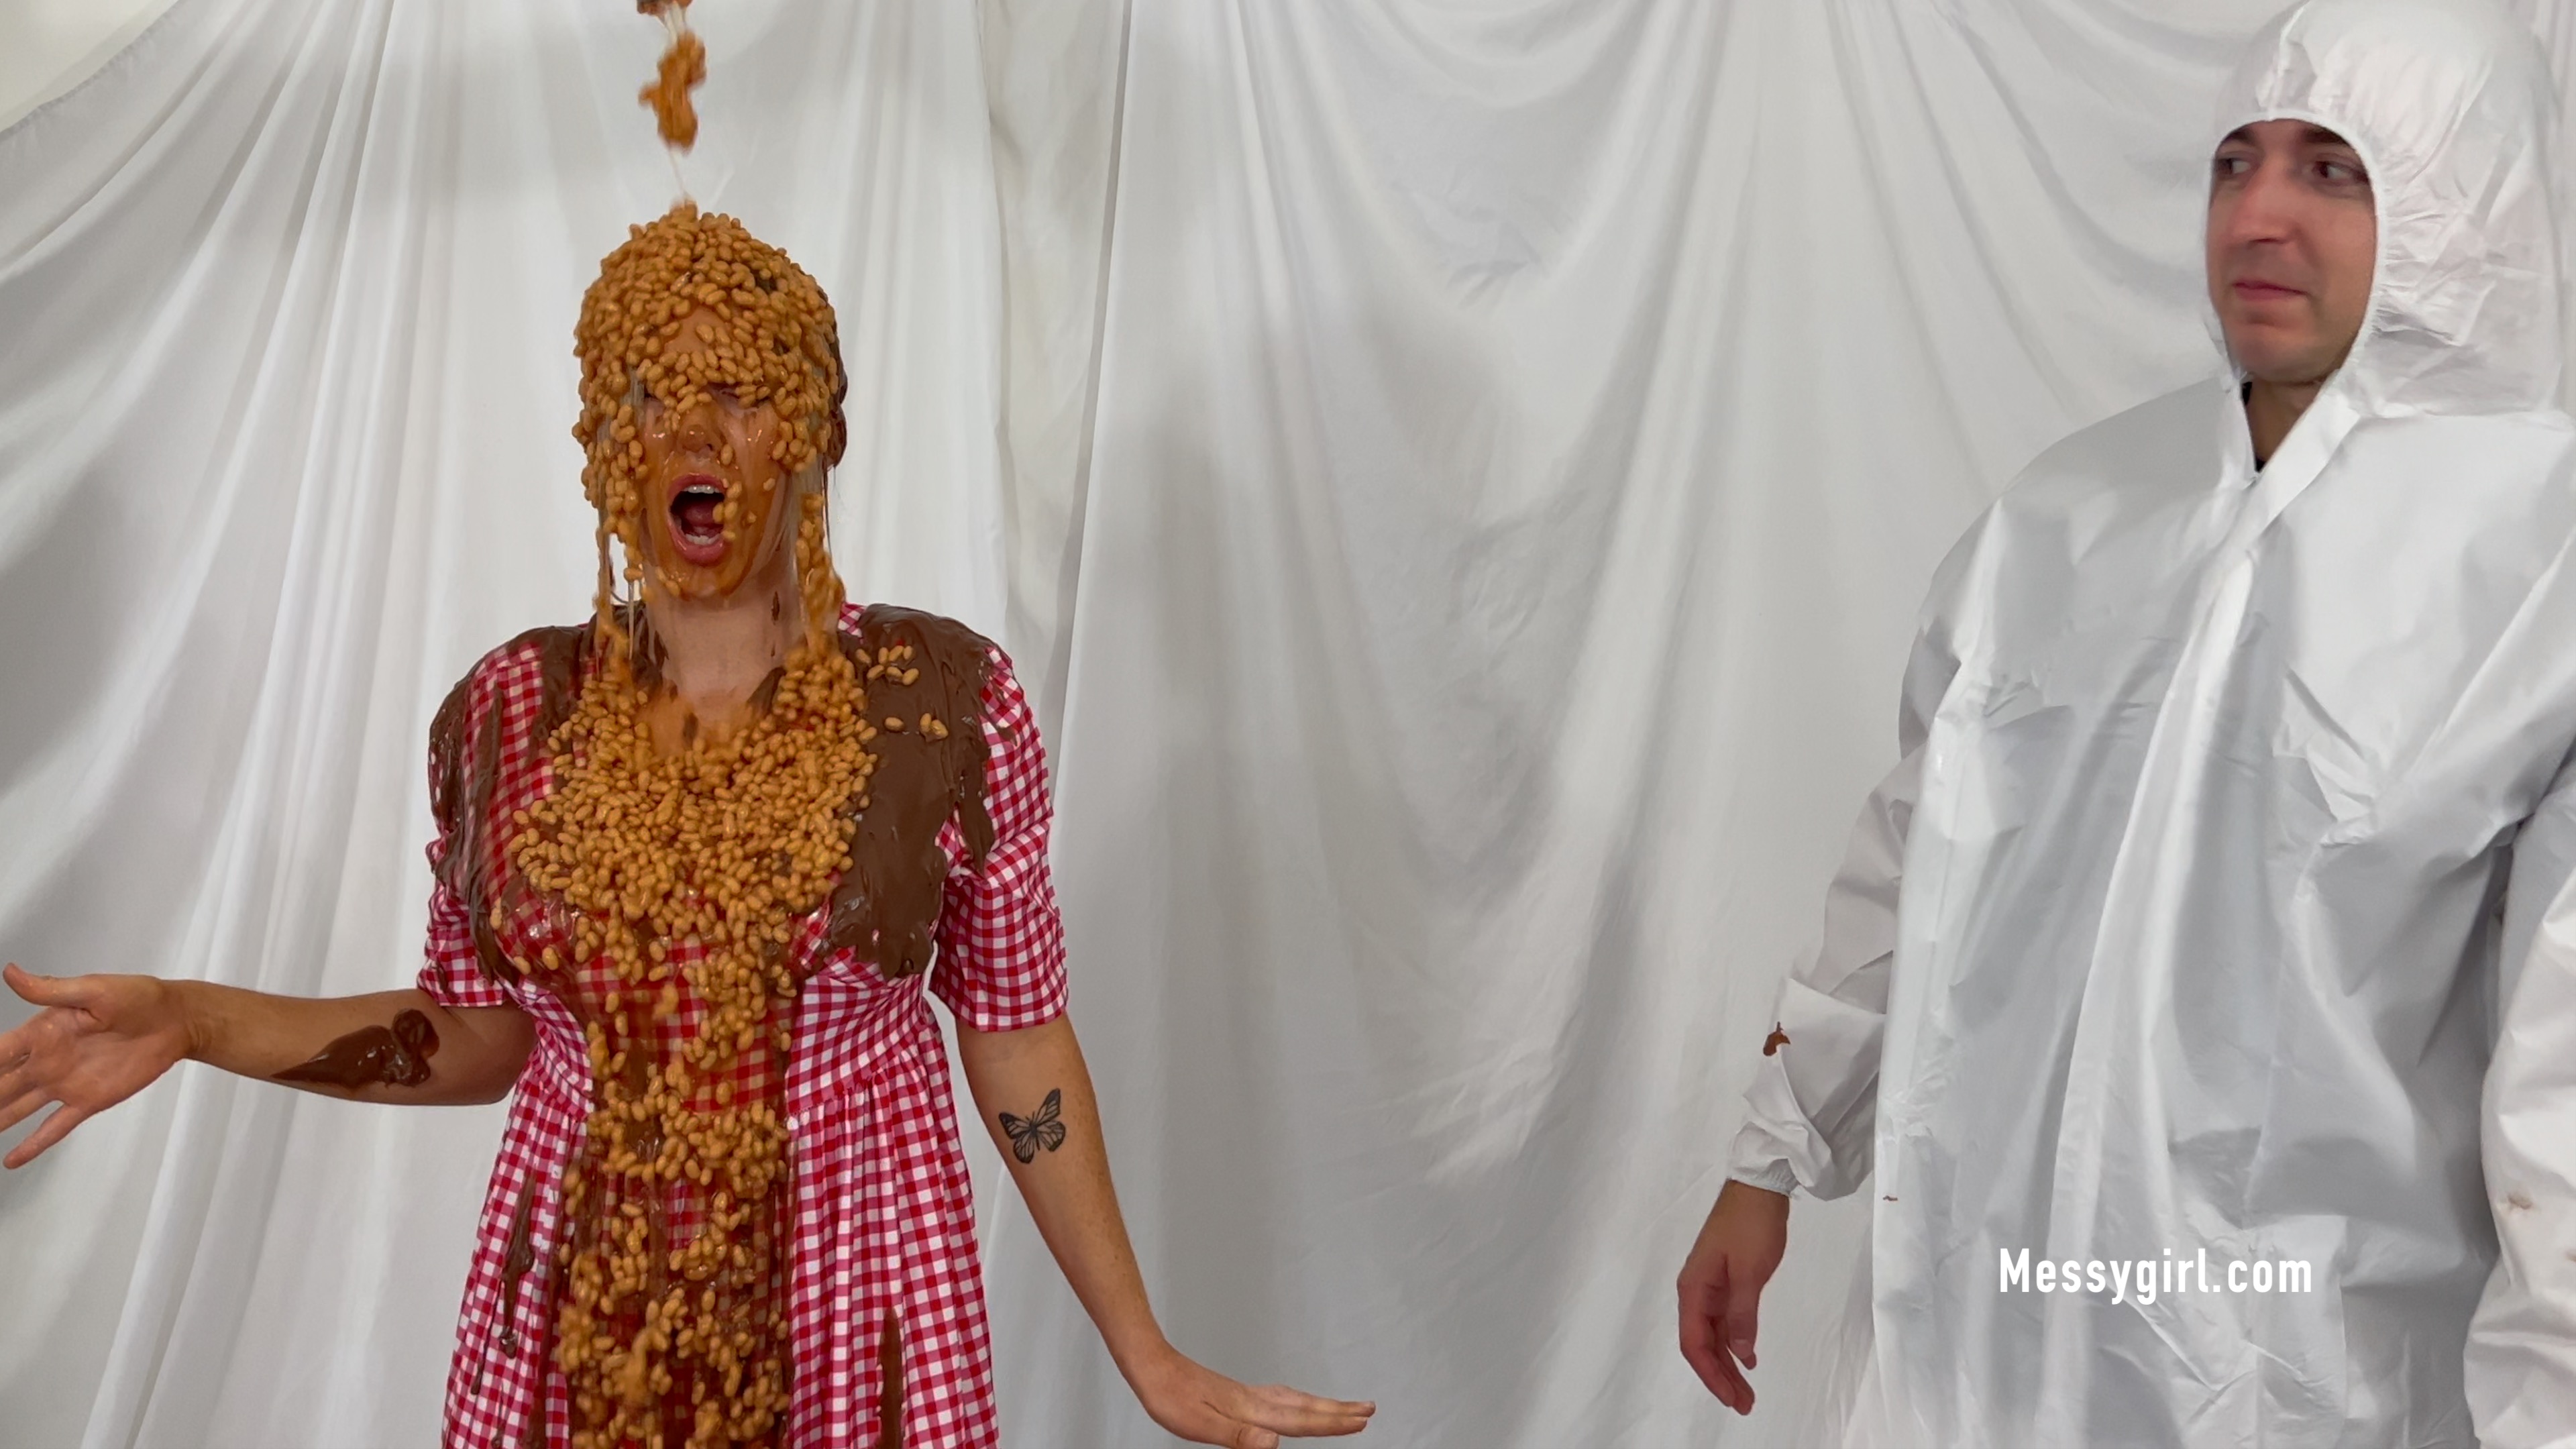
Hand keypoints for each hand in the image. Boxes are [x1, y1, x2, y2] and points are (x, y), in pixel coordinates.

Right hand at [0, 963, 194, 1168]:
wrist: (176, 1021)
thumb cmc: (138, 998)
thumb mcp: (93, 990)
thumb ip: (50, 990)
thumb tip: (10, 971)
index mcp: (41, 1033)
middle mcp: (45, 1061)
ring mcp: (63, 1084)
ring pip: (17, 1109)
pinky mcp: (87, 1101)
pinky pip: (54, 1127)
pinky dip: (32, 1144)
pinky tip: (11, 1160)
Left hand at [1126, 1343, 1373, 1447]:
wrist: (1151, 1367)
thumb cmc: (1170, 1397)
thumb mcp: (1200, 1425)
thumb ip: (1238, 1436)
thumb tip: (1273, 1443)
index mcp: (1250, 1410)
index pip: (1299, 1420)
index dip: (1331, 1424)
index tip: (1361, 1422)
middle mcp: (1253, 1400)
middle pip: (1305, 1406)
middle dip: (1338, 1411)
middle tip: (1369, 1410)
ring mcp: (1246, 1395)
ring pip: (1294, 1399)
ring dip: (1322, 1404)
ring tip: (1343, 1408)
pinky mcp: (1236, 1393)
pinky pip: (1279, 1397)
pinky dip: (1298, 1400)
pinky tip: (1294, 1403)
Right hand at [1677, 1178, 1789, 1413]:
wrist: (1759, 1186)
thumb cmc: (1752, 1225)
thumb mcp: (1751, 1272)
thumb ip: (1742, 1314)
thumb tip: (1739, 1354)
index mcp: (1694, 1288)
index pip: (1694, 1342)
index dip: (1711, 1374)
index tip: (1732, 1398)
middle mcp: (1695, 1290)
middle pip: (1701, 1343)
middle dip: (1720, 1376)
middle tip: (1744, 1404)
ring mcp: (1709, 1285)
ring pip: (1712, 1335)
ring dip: (1727, 1363)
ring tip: (1746, 1391)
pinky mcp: (1724, 1280)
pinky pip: (1723, 1321)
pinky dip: (1733, 1343)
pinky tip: (1747, 1359)